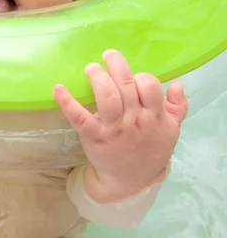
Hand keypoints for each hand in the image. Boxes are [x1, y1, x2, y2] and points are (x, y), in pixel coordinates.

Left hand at [54, 50, 187, 202]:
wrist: (131, 181)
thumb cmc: (150, 149)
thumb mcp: (171, 130)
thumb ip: (178, 107)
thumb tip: (178, 83)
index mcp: (154, 117)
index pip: (149, 87)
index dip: (140, 76)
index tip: (132, 77)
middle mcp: (135, 121)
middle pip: (126, 87)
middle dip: (116, 67)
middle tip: (108, 55)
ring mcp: (113, 130)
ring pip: (107, 98)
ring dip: (98, 79)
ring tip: (92, 68)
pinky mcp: (93, 138)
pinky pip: (79, 118)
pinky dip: (67, 102)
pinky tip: (58, 88)